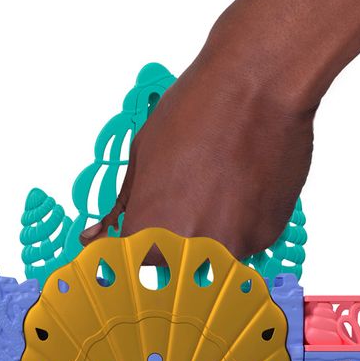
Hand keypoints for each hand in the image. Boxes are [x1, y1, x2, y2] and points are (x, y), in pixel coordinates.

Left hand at [79, 54, 313, 261]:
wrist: (258, 87)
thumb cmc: (194, 111)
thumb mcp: (141, 157)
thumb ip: (122, 206)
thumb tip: (93, 237)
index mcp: (150, 233)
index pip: (132, 271)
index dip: (136, 257)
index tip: (137, 251)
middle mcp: (190, 251)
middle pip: (176, 273)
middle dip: (176, 249)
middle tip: (188, 206)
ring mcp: (232, 248)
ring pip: (215, 260)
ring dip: (212, 235)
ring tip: (220, 186)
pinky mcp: (266, 238)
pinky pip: (247, 244)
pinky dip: (243, 223)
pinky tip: (244, 185)